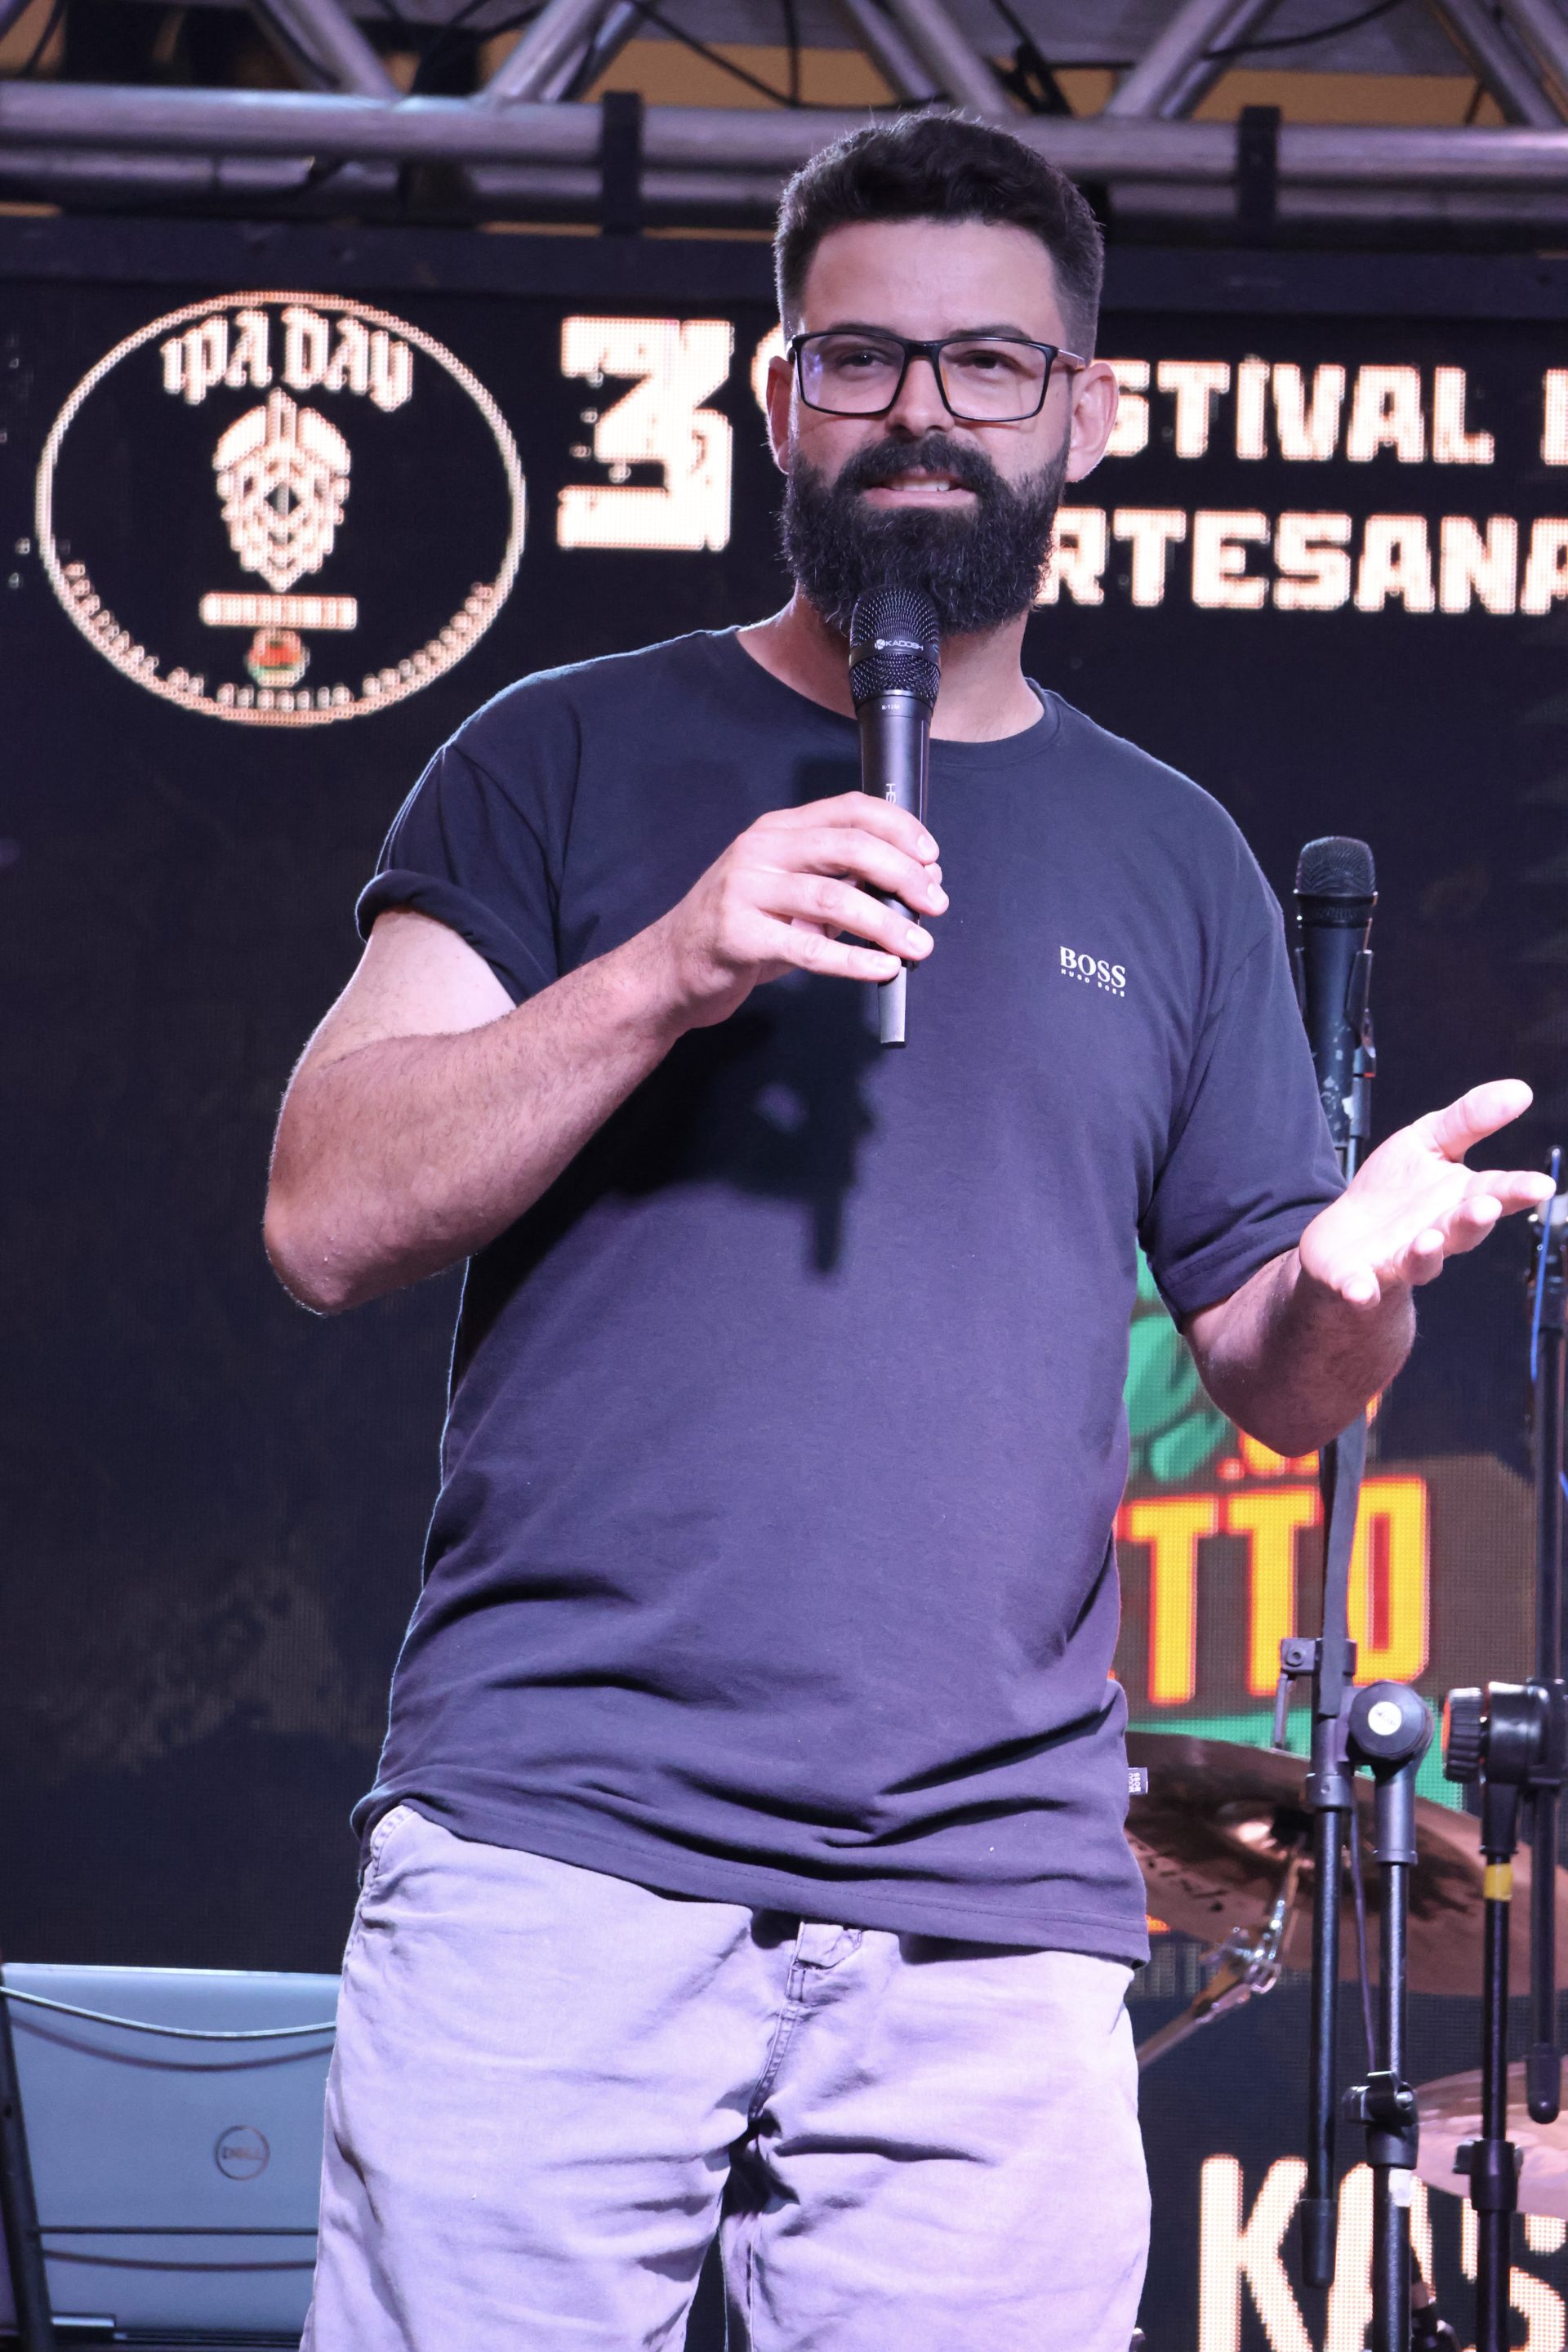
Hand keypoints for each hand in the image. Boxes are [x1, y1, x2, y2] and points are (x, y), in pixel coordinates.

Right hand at [648, 792, 946, 1030]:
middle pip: (847, 847)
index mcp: (778, 831)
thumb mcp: (789, 894)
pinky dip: (854, 960)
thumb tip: (911, 886)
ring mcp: (745, 891)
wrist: (672, 968)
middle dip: (903, 874)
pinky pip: (809, 948)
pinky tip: (881, 968)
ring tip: (919, 945)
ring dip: (886, 923)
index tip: (932, 856)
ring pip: (833, 898)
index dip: (899, 828)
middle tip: (935, 903)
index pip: (849, 810)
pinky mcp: (738, 936)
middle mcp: (761, 851)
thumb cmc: (740, 930)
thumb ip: (840, 883)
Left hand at [1298, 1079, 1554, 1308]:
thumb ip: (1470, 1119)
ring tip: (1429, 1240)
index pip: (1495, 1192)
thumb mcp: (1428, 1141)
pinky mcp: (1358, 1279)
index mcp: (1457, 1200)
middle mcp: (1435, 1234)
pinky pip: (1361, 1289)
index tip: (1541, 1186)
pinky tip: (1360, 1290)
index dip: (1517, 1190)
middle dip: (1474, 1220)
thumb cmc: (1393, 1191)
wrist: (1343, 1236)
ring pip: (1419, 1263)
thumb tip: (1521, 1090)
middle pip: (1461, 1231)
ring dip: (1426, 1254)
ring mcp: (1397, 1260)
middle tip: (1486, 1207)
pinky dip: (1361, 1290)